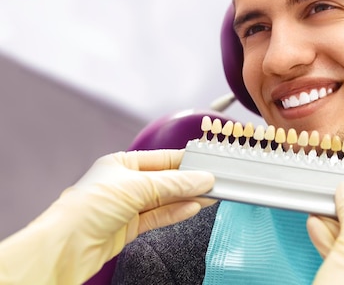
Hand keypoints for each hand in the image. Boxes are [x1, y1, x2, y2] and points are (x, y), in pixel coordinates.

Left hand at [0, 149, 214, 284]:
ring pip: (166, 200)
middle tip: (215, 180)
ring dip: (188, 198)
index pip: (162, 159)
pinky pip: (160, 217)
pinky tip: (194, 208)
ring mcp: (128, 207)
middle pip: (166, 180)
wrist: (65, 247)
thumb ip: (174, 183)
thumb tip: (202, 178)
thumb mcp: (136, 186)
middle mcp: (125, 184)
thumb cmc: (87, 208)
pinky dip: (177, 212)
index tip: (208, 163)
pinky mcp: (130, 228)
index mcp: (121, 164)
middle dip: (190, 181)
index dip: (186, 161)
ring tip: (211, 195)